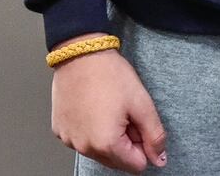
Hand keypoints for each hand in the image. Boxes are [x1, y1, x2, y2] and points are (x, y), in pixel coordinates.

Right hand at [51, 38, 167, 172]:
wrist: (81, 54)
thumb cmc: (109, 75)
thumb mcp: (142, 103)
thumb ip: (154, 135)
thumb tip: (159, 159)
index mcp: (106, 144)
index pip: (136, 165)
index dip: (144, 145)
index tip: (140, 124)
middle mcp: (84, 148)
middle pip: (116, 161)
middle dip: (126, 142)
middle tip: (126, 113)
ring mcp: (69, 140)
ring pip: (98, 152)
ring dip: (108, 137)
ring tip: (109, 108)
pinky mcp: (60, 131)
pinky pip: (81, 140)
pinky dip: (91, 130)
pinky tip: (94, 108)